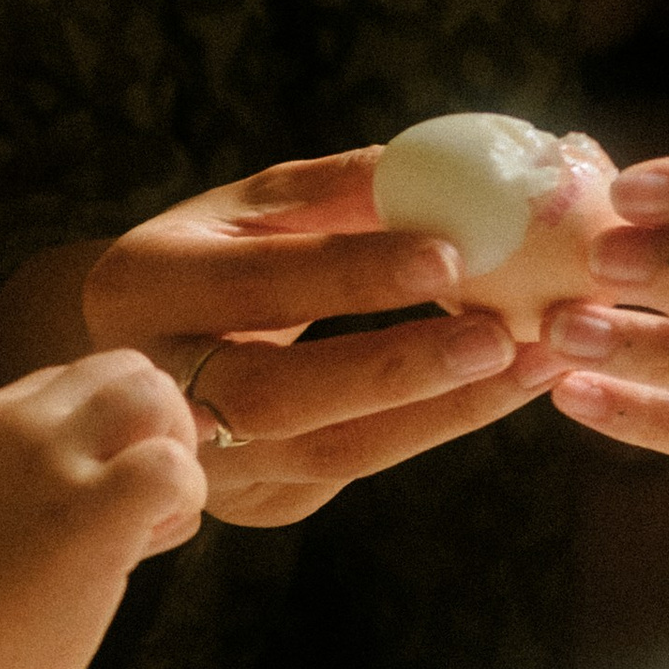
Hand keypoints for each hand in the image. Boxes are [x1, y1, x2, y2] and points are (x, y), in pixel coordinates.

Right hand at [0, 350, 205, 668]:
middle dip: (162, 425)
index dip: (119, 428)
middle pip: (131, 369)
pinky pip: (171, 468)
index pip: (89, 378)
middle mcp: (19, 425)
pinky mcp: (89, 515)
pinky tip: (155, 540)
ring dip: (176, 455)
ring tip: (152, 518)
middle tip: (148, 495)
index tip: (105, 487)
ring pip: (155, 398)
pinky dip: (185, 498)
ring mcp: (52, 464)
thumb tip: (146, 455)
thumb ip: (48, 464)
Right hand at [75, 148, 549, 528]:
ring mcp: (201, 460)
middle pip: (281, 394)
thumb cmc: (206, 258)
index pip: (258, 282)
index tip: (451, 253)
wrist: (133, 353)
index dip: (353, 273)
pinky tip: (495, 391)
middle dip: (398, 370)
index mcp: (145, 283)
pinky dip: (427, 429)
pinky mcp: (254, 504)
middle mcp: (157, 384)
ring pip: (329, 455)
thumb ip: (331, 190)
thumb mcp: (243, 206)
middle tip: (503, 337)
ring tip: (536, 366)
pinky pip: (348, 472)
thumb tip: (441, 165)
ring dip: (442, 413)